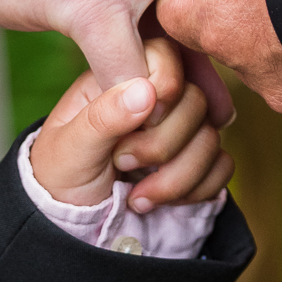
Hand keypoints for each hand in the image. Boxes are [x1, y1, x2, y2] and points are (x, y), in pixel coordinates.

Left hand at [29, 36, 233, 210]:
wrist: (68, 221)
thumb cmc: (59, 177)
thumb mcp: (69, 148)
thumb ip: (103, 117)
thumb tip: (147, 89)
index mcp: (119, 78)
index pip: (167, 59)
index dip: (162, 94)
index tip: (131, 130)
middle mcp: (154, 100)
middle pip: (196, 101)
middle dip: (163, 145)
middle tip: (122, 164)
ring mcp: (178, 130)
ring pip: (213, 137)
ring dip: (178, 176)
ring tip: (138, 197)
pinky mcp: (194, 160)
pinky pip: (223, 165)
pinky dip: (197, 190)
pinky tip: (159, 202)